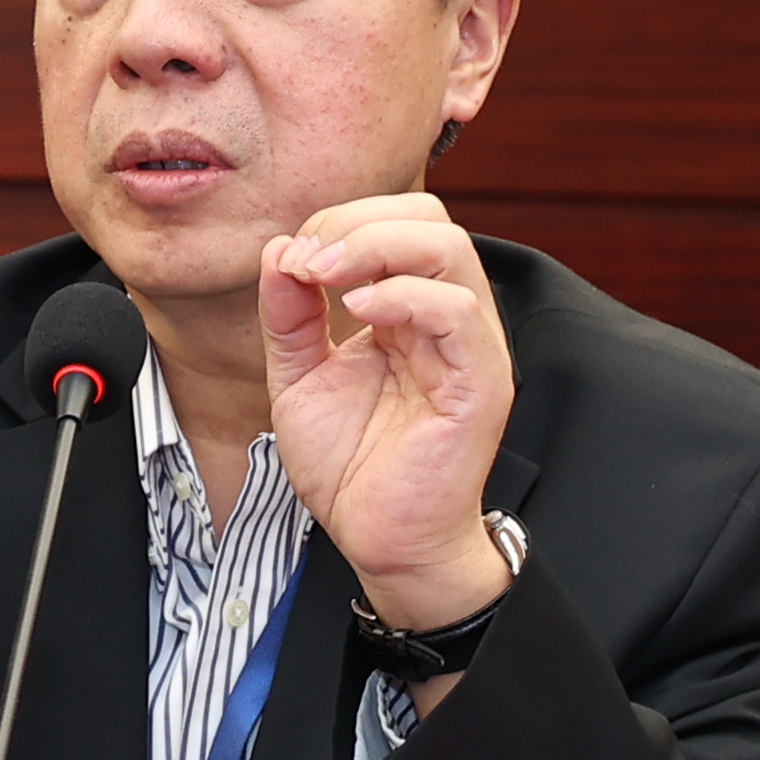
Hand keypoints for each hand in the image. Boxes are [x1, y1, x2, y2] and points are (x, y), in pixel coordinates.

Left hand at [259, 194, 515, 637]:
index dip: (338, 223)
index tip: (288, 261)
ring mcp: (468, 348)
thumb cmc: (353, 468)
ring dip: (375, 247)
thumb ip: (289, 315)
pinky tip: (357, 313)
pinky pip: (458, 311)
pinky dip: (404, 296)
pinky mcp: (480, 384)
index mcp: (411, 310)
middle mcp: (446, 319)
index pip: (395, 224)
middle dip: (356, 222)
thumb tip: (279, 249)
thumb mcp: (300, 378)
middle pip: (429, 219)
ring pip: (450, 248)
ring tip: (324, 276)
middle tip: (308, 261)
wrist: (381, 541)